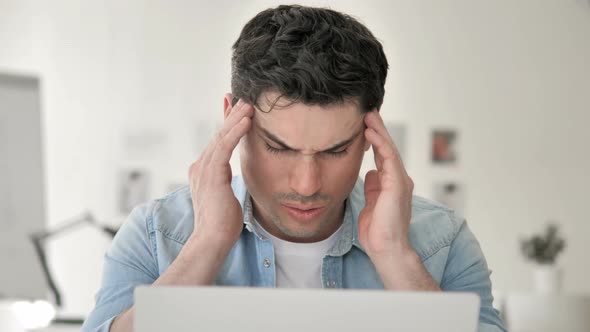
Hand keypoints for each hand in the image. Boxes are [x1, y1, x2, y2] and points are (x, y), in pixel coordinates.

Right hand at [188, 94, 252, 249]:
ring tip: (249, 105)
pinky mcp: (212, 174)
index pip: (217, 142)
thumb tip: (233, 177)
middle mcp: (200, 166)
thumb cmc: (223, 223)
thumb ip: (226, 182)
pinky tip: (246, 120)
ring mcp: (204, 169)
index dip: (226, 124)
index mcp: (202, 171)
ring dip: (236, 119)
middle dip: (231, 115)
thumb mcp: (226, 196)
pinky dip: (236, 132)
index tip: (236, 108)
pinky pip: (225, 146)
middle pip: (218, 134)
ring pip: (221, 136)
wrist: (212, 239)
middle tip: (244, 98)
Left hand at [358, 111, 414, 260]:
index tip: (363, 125)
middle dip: (377, 129)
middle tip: (367, 112)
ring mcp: (400, 181)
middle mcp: (399, 179)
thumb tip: (371, 173)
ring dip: (378, 131)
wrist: (386, 249)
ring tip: (368, 115)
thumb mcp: (372, 204)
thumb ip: (373, 188)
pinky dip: (380, 143)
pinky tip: (370, 132)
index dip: (374, 140)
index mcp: (392, 183)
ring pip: (389, 149)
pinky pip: (388, 158)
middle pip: (387, 148)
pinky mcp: (398, 184)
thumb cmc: (378, 232)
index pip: (383, 155)